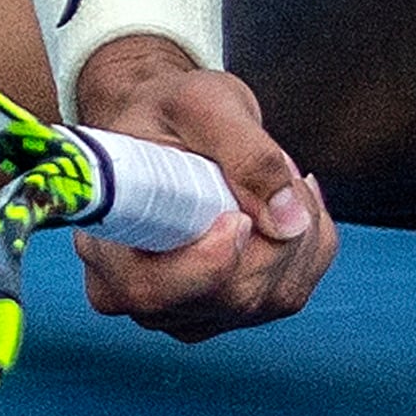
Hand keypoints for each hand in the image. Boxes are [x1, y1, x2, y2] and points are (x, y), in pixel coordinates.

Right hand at [65, 38, 331, 341]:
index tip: (238, 219)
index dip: (209, 263)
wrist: (171, 127)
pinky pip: (293, 289)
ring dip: (296, 230)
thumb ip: (246, 152)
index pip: (153, 289)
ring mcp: (188, 311)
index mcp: (107, 248)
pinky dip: (308, 241)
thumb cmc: (171, 112)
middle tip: (273, 164)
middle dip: (274, 228)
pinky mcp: (230, 310)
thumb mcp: (203, 104)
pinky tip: (285, 201)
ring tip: (272, 175)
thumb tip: (289, 218)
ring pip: (272, 296)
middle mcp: (141, 295)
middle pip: (232, 295)